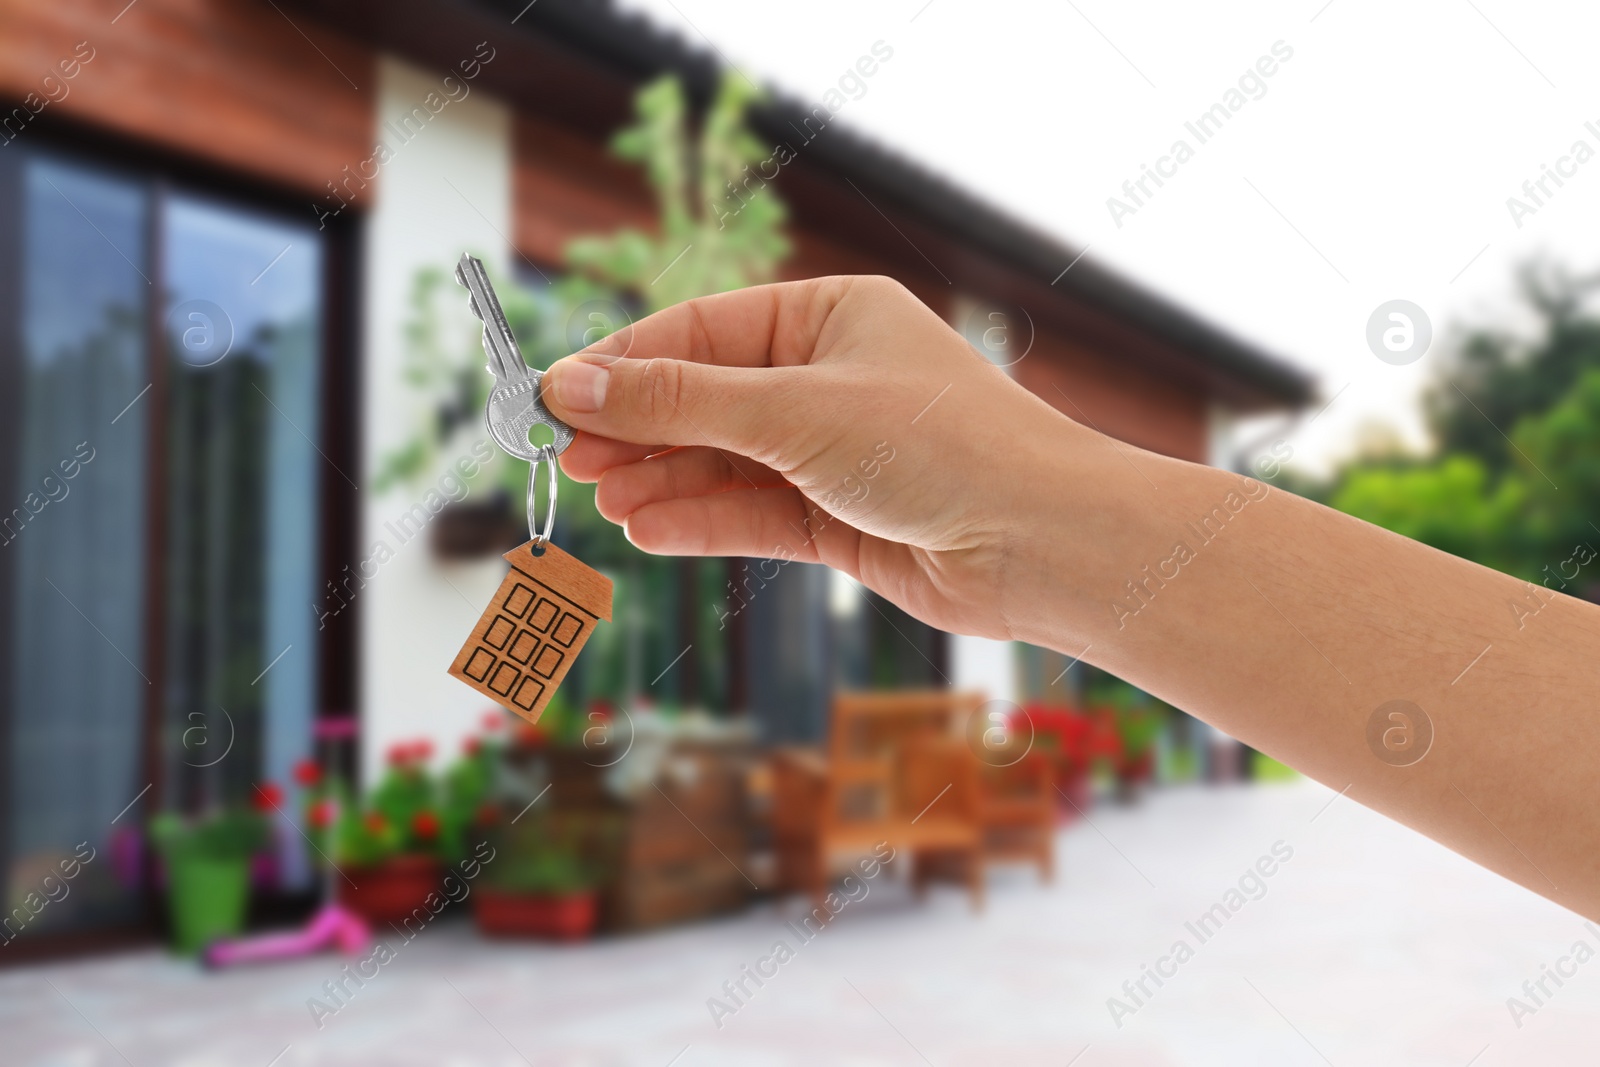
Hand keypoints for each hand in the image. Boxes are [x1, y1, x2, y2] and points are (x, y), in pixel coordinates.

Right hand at [541, 276, 1091, 639]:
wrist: (1038, 543)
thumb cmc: (937, 445)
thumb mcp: (793, 411)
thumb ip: (680, 402)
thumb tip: (575, 384)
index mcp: (830, 315)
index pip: (701, 331)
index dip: (625, 364)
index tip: (555, 396)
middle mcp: (829, 377)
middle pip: (706, 399)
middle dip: (637, 429)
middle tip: (566, 456)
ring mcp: (833, 451)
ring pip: (724, 462)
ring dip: (661, 480)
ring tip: (600, 500)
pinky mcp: (839, 519)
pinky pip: (752, 514)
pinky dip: (701, 520)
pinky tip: (648, 528)